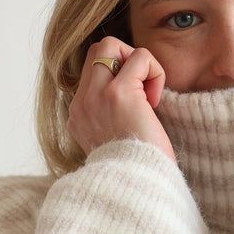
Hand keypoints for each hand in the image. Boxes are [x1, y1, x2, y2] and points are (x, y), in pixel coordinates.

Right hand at [67, 38, 176, 164]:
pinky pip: (140, 56)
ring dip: (137, 62)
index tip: (134, 109)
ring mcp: (96, 97)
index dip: (118, 77)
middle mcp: (81, 105)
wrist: (138, 190)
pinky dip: (155, 71)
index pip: (92, 71)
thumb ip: (111, 118)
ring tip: (148, 95)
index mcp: (78, 117)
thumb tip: (134, 98)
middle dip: (125, 59)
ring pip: (110, 44)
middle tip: (142, 91)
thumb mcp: (114, 143)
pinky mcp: (119, 94)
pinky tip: (154, 102)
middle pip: (97, 50)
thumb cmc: (138, 171)